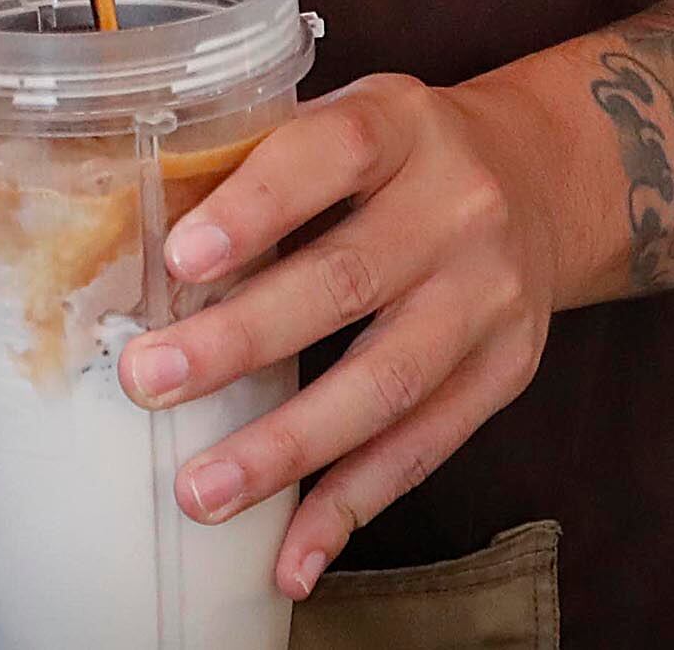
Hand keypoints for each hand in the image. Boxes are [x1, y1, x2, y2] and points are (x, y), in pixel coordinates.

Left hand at [117, 75, 567, 600]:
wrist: (542, 181)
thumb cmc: (400, 157)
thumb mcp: (350, 118)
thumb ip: (266, 165)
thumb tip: (131, 246)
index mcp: (402, 124)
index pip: (330, 152)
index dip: (256, 207)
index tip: (180, 259)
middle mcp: (458, 207)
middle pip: (348, 280)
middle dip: (242, 339)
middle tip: (150, 379)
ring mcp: (490, 297)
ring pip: (386, 382)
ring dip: (288, 446)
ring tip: (201, 491)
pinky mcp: (506, 373)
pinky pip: (424, 449)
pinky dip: (352, 507)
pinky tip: (292, 555)